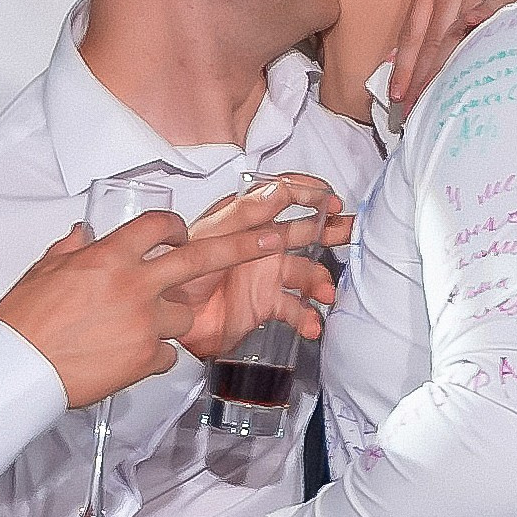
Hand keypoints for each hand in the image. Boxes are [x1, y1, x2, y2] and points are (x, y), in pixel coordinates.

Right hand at [0, 211, 305, 410]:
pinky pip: (169, 352)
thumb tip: (82, 235)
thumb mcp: (44, 271)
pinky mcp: (148, 358)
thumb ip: (71, 250)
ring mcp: (146, 323)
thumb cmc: (26, 319)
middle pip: (201, 258)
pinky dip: (155, 353)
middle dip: (244, 244)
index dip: (174, 226)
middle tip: (276, 236)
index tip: (180, 232)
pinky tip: (125, 358)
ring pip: (184, 313)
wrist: (21, 369)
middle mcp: (135, 284)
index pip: (158, 226)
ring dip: (172, 316)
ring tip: (134, 328)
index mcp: (109, 256)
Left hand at [175, 176, 350, 361]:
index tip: (329, 197)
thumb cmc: (177, 274)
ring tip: (325, 293)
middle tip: (349, 233)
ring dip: (320, 281)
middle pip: (305, 230)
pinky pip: (296, 308)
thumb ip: (244, 214)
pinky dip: (307, 317)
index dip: (308, 191)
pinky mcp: (266, 305)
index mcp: (245, 220)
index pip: (282, 195)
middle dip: (331, 230)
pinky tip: (310, 324)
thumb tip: (279, 191)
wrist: (167, 321)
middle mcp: (260, 244)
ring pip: (306, 271)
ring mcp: (265, 274)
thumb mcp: (209, 237)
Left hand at [389, 0, 516, 120]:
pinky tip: (473, 52)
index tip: (398, 96)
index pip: (413, 32)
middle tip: (415, 108)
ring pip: (457, 32)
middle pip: (432, 37)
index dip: (404, 66)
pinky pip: (493, 13)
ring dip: (446, 68)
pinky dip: (481, 30)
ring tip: (439, 99)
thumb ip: (435, 21)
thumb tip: (404, 62)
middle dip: (421, 76)